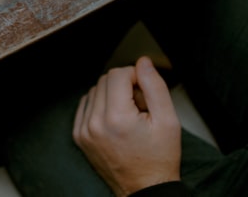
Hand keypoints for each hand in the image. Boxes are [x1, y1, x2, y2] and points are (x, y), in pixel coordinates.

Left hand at [72, 56, 181, 196]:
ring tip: (130, 116)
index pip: (117, 75)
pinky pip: (86, 105)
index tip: (145, 90)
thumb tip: (143, 63)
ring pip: (95, 91)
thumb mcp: (168, 121)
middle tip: (141, 105)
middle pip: (104, 80)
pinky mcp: (78, 135)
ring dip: (112, 95)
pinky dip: (100, 105)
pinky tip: (116, 120)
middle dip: (124, 86)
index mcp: (116, 118)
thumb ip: (155, 87)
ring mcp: (83, 130)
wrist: (145, 188)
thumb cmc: (159, 159)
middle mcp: (94, 123)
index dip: (135, 76)